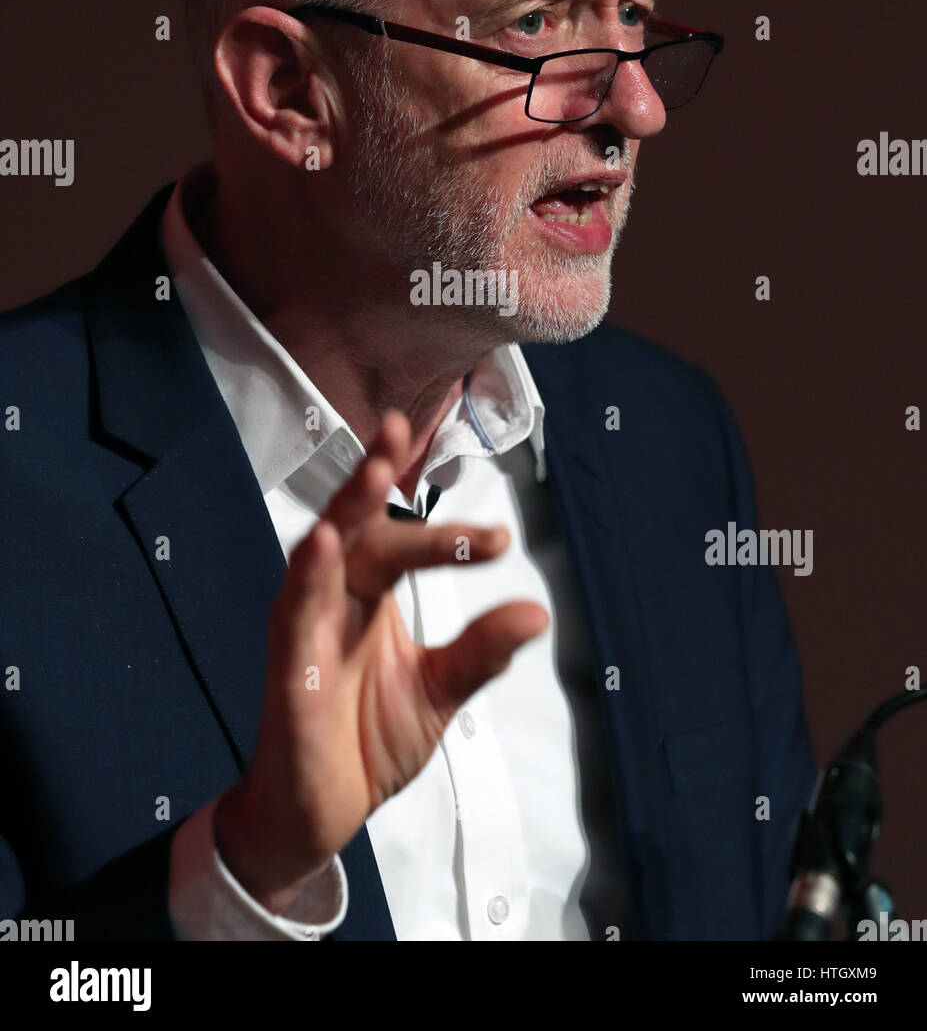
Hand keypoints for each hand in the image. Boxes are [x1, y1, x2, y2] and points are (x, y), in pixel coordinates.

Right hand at [214, 408, 548, 911]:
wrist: (321, 814)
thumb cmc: (364, 739)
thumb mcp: (438, 690)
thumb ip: (479, 650)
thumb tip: (536, 610)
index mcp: (366, 596)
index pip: (396, 541)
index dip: (441, 531)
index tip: (500, 539)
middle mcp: (332, 600)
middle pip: (352, 525)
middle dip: (372, 475)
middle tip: (400, 430)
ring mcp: (305, 630)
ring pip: (320, 556)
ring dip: (344, 509)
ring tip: (372, 469)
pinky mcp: (287, 669)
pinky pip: (293, 616)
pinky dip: (306, 579)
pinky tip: (322, 544)